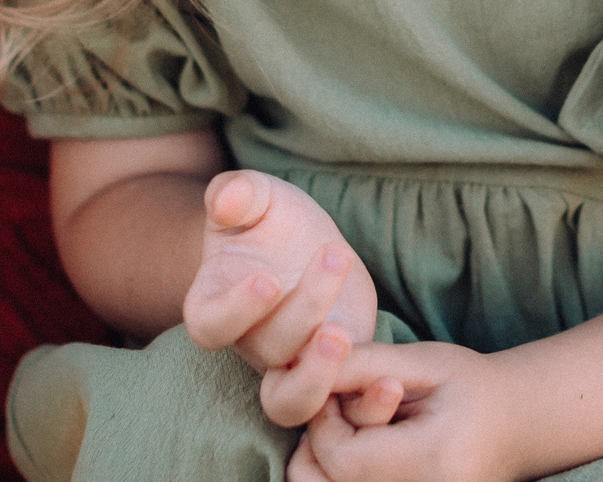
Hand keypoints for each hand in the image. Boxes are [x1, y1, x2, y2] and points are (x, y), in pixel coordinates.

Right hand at [181, 170, 379, 426]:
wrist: (301, 244)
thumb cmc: (269, 220)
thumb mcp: (256, 196)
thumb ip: (236, 193)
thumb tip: (227, 200)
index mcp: (216, 303)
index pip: (211, 324)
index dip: (236, 310)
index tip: (267, 278)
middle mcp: (249, 343)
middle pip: (267, 351)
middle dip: (302, 313)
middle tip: (333, 262)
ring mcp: (291, 364)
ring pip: (292, 401)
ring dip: (320, 377)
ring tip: (347, 335)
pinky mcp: (335, 371)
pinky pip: (340, 408)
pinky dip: (363, 407)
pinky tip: (391, 385)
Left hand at [290, 341, 519, 481]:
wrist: (516, 426)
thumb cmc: (471, 386)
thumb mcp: (422, 361)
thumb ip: (363, 363)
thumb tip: (300, 365)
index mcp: (432, 462)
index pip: (340, 458)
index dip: (324, 421)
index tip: (339, 390)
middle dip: (319, 446)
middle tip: (342, 411)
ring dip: (324, 465)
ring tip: (352, 432)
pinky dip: (339, 477)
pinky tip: (360, 450)